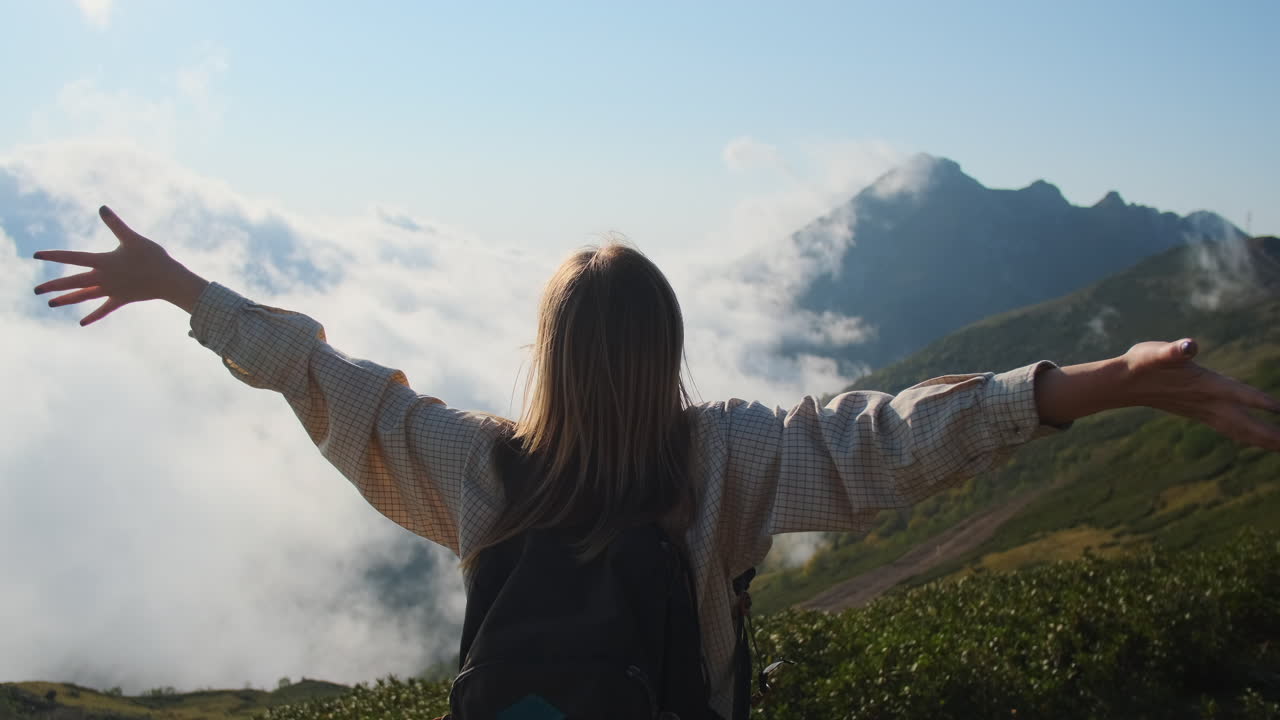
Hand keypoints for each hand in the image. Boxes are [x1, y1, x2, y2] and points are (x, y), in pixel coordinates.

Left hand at [33, 206, 207, 324]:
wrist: (169, 280)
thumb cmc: (152, 257)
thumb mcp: (133, 238)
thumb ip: (115, 224)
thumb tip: (101, 207)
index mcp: (103, 262)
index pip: (73, 257)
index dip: (54, 255)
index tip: (36, 255)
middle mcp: (104, 278)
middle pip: (73, 282)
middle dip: (53, 286)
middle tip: (36, 290)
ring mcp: (111, 290)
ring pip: (85, 296)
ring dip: (67, 300)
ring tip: (51, 303)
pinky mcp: (121, 299)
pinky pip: (104, 309)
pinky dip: (93, 315)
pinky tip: (81, 322)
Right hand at [1121, 338, 1279, 450]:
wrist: (1124, 384)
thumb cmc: (1142, 363)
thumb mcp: (1156, 352)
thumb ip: (1173, 351)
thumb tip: (1187, 346)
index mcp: (1204, 385)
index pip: (1239, 395)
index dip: (1261, 402)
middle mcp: (1207, 403)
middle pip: (1246, 424)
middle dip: (1271, 436)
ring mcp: (1205, 411)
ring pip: (1241, 431)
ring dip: (1264, 441)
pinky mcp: (1202, 414)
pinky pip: (1232, 430)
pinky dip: (1249, 437)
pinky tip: (1259, 441)